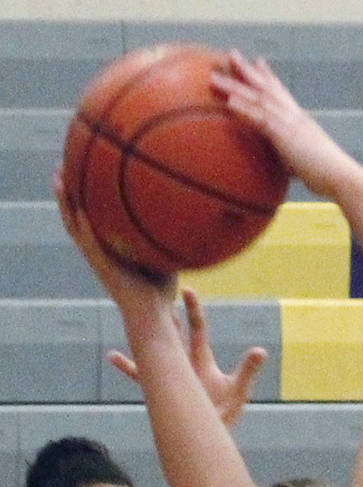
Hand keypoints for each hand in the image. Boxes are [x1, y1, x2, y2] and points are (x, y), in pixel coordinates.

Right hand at [53, 167, 177, 314]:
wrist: (154, 319)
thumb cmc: (161, 294)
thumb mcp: (164, 259)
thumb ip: (164, 240)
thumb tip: (180, 217)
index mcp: (106, 250)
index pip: (87, 219)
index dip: (80, 198)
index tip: (77, 173)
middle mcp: (97, 254)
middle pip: (73, 217)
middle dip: (65, 193)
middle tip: (59, 168)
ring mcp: (98, 261)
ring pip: (74, 228)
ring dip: (65, 204)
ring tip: (59, 180)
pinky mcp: (104, 270)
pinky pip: (91, 245)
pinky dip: (85, 228)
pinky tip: (80, 210)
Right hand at [108, 289, 266, 427]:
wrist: (210, 434)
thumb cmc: (225, 412)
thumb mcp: (238, 390)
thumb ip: (247, 370)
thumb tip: (261, 350)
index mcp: (202, 359)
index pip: (197, 329)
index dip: (193, 310)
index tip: (186, 290)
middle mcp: (184, 362)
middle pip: (172, 333)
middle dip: (166, 313)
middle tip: (156, 291)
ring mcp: (171, 374)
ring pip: (154, 350)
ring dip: (144, 336)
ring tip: (131, 319)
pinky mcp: (161, 389)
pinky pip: (141, 376)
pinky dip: (128, 366)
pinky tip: (112, 355)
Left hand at [210, 52, 338, 195]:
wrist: (341, 177)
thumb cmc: (330, 177)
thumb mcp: (310, 163)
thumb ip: (298, 160)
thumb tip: (293, 168)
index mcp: (301, 120)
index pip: (283, 93)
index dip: (269, 76)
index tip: (259, 62)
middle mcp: (294, 115)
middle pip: (267, 87)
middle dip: (248, 70)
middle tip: (231, 54)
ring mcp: (289, 122)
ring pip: (257, 98)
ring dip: (234, 86)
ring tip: (214, 76)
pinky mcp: (285, 135)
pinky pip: (260, 118)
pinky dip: (244, 109)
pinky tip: (229, 102)